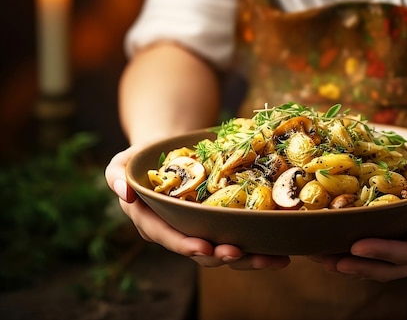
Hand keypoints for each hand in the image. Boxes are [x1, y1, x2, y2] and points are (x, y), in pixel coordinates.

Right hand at [104, 145, 290, 269]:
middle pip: (202, 252)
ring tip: (272, 259)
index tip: (204, 248)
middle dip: (222, 256)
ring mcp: (202, 231)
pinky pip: (241, 239)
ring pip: (226, 252)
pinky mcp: (223, 225)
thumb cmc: (143, 158)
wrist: (168, 152)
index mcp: (154, 223)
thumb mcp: (123, 162)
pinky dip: (261, 248)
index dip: (185, 245)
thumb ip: (117, 175)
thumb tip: (124, 191)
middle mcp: (179, 233)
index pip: (168, 237)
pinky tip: (282, 252)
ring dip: (249, 259)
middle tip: (240, 253)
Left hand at [308, 162, 406, 281]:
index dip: (384, 252)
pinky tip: (334, 249)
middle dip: (358, 265)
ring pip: (381, 268)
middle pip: (390, 268)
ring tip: (321, 259)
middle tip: (327, 259)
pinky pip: (380, 258)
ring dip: (352, 266)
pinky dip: (357, 256)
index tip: (357, 246)